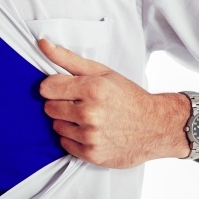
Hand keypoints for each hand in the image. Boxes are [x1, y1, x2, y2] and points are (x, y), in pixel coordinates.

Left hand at [38, 39, 189, 167]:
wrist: (155, 126)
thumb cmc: (128, 97)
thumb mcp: (101, 72)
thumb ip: (68, 58)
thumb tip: (42, 44)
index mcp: (92, 89)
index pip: (47, 88)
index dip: (54, 87)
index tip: (65, 88)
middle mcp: (90, 113)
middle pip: (49, 108)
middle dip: (61, 104)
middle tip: (79, 103)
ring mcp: (91, 136)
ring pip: (56, 126)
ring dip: (67, 122)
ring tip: (88, 118)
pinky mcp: (92, 154)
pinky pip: (65, 144)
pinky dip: (74, 138)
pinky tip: (90, 131)